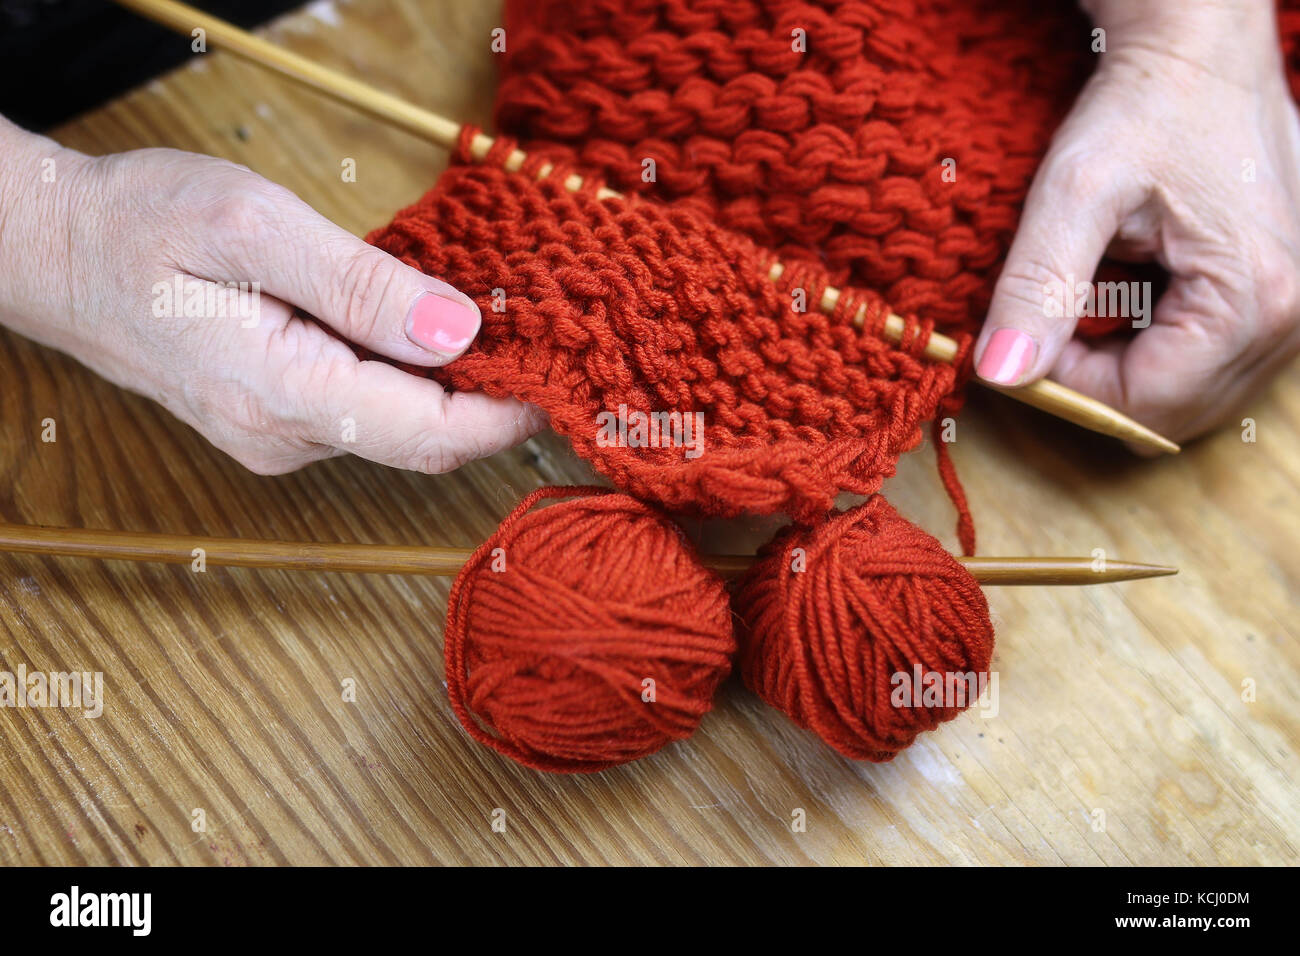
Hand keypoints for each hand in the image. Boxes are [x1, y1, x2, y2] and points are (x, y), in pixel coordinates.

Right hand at [0, 120, 543, 474]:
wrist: (59, 255)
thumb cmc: (141, 228)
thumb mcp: (255, 228)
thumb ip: (361, 286)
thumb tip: (460, 331)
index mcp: (285, 397)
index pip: (430, 434)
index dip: (508, 414)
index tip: (562, 375)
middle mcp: (287, 439)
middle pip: (423, 438)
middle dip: (490, 397)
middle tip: (541, 333)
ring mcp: (280, 438)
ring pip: (397, 426)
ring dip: (449, 384)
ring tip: (488, 318)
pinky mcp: (278, 422)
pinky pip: (367, 411)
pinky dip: (407, 377)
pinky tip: (418, 329)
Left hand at [973, 0, 1299, 447]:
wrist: (1200, 52)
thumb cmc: (1145, 106)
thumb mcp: (1074, 191)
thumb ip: (1037, 285)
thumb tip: (998, 374)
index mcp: (1251, 299)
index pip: (1143, 405)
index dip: (1069, 388)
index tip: (1026, 336)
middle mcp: (1291, 318)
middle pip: (1171, 413)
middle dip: (1097, 383)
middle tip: (1055, 317)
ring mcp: (1295, 312)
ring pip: (1188, 397)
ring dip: (1125, 367)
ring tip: (1096, 294)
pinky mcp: (1283, 300)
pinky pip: (1208, 365)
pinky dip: (1155, 348)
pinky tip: (1132, 293)